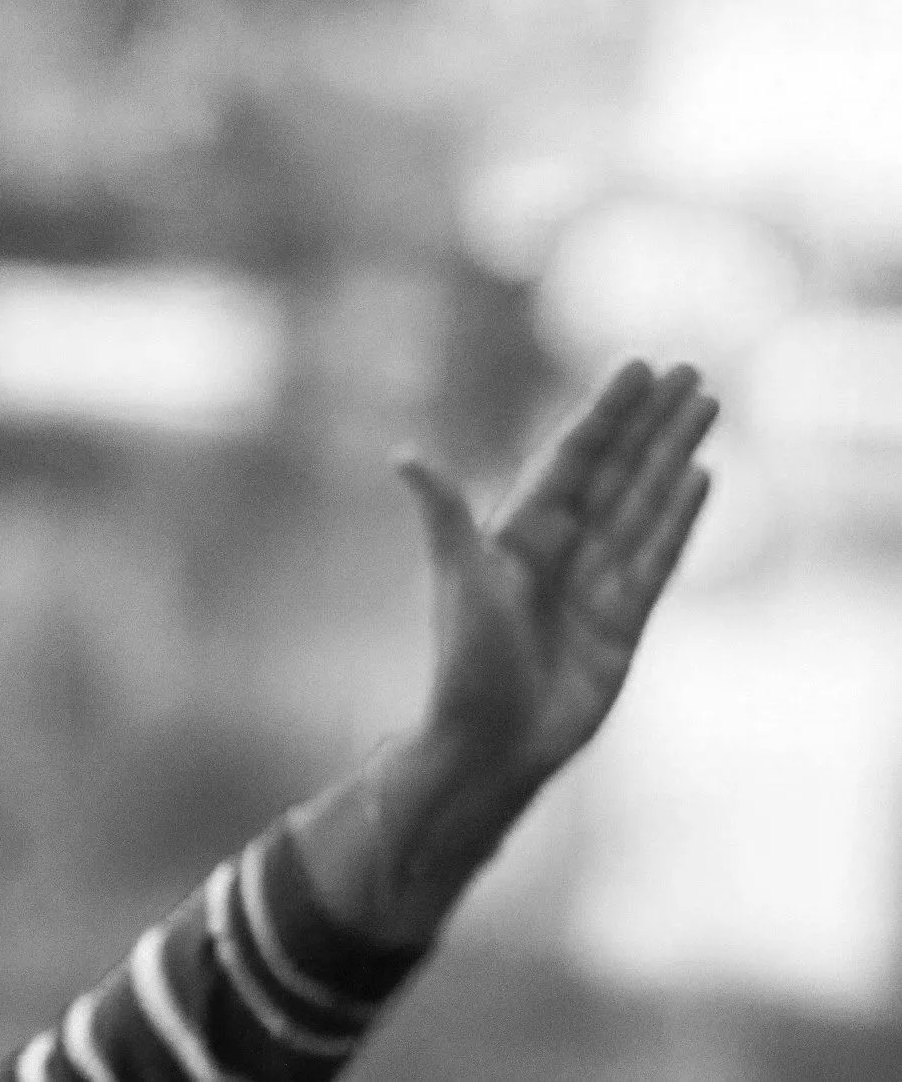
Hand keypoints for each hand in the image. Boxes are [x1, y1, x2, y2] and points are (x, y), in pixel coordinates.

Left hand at [396, 360, 717, 785]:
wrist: (493, 744)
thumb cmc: (466, 665)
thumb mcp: (460, 581)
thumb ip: (446, 515)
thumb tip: (405, 454)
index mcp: (518, 531)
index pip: (573, 457)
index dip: (606, 413)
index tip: (638, 369)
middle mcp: (559, 547)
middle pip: (617, 469)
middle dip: (652, 422)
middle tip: (691, 371)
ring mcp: (595, 581)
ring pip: (644, 502)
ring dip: (674, 456)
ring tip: (707, 409)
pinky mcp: (625, 619)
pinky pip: (659, 556)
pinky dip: (680, 517)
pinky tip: (700, 478)